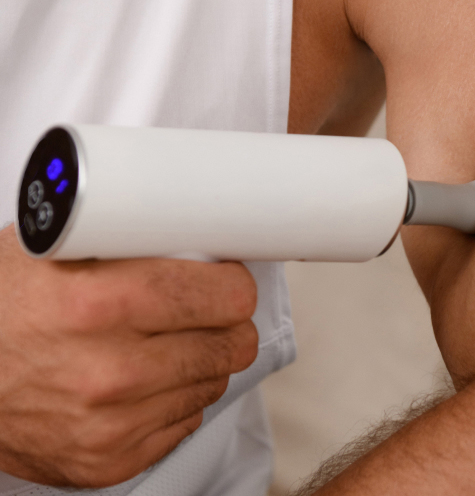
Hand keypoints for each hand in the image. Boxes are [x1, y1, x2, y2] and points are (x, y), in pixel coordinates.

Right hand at [0, 225, 258, 487]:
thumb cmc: (1, 307)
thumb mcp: (57, 249)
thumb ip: (133, 242)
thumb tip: (203, 233)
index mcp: (98, 304)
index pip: (229, 297)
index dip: (231, 285)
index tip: (224, 281)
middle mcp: (109, 370)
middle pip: (232, 345)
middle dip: (222, 323)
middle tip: (201, 311)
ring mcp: (110, 424)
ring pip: (214, 383)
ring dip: (199, 361)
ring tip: (156, 344)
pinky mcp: (109, 461)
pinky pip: (186, 421)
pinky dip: (173, 399)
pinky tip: (139, 381)